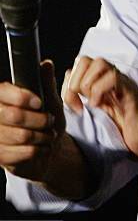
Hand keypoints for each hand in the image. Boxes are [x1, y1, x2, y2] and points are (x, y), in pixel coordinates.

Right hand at [0, 60, 65, 181]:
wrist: (45, 147)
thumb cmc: (46, 120)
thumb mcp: (50, 99)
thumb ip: (47, 82)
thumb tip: (46, 64)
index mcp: (2, 97)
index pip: (3, 92)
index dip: (21, 97)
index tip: (39, 103)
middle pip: (14, 115)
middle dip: (39, 119)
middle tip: (50, 120)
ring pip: (21, 135)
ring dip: (42, 136)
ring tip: (49, 134)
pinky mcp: (0, 156)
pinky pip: (21, 153)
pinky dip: (39, 149)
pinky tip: (43, 146)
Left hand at [63, 56, 137, 162]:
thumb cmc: (121, 127)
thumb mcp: (96, 110)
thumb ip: (82, 96)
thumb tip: (68, 79)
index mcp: (102, 80)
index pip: (79, 63)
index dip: (70, 81)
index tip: (73, 104)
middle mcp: (112, 76)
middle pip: (85, 59)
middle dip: (76, 81)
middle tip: (80, 102)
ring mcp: (122, 82)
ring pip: (99, 63)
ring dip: (88, 84)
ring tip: (91, 103)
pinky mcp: (130, 91)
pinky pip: (113, 78)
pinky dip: (99, 91)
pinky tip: (99, 105)